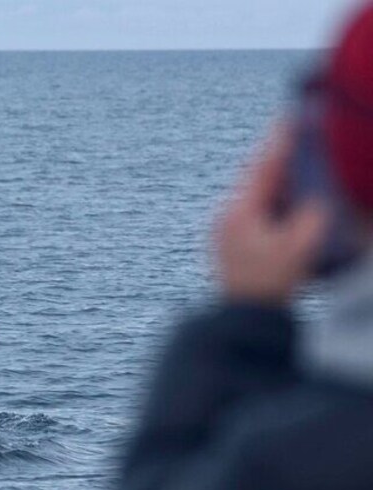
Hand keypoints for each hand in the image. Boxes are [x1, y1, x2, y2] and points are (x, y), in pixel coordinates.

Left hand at [216, 128, 327, 305]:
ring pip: (254, 191)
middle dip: (279, 154)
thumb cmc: (269, 285)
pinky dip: (271, 195)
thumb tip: (319, 196)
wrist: (242, 318)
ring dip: (275, 175)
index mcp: (240, 212)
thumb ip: (312, 217)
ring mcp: (226, 227)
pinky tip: (287, 193)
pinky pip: (254, 207)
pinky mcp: (230, 239)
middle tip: (298, 128)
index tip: (293, 114)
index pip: (264, 167)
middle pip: (257, 176)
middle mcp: (227, 214)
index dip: (282, 140)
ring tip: (297, 154)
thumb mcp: (298, 250)